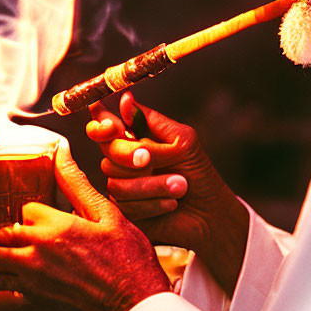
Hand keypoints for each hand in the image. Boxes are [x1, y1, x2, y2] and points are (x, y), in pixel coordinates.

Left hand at [0, 140, 169, 310]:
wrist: (136, 307)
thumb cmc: (130, 261)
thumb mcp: (110, 216)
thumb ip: (78, 185)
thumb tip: (61, 152)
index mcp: (57, 225)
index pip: (26, 209)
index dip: (36, 214)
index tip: (45, 220)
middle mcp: (37, 250)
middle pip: (2, 234)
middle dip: (10, 235)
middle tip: (22, 241)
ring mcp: (31, 280)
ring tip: (4, 264)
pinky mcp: (31, 308)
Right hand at [86, 92, 248, 294]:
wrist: (210, 212)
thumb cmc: (198, 174)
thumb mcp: (181, 142)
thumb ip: (150, 123)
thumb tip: (125, 98)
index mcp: (136, 137)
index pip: (103, 126)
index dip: (101, 125)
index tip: (111, 127)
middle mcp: (123, 160)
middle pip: (107, 151)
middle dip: (131, 155)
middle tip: (150, 160)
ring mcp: (121, 185)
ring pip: (116, 181)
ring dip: (154, 184)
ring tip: (180, 186)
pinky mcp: (123, 211)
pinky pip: (126, 204)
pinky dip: (154, 202)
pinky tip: (171, 202)